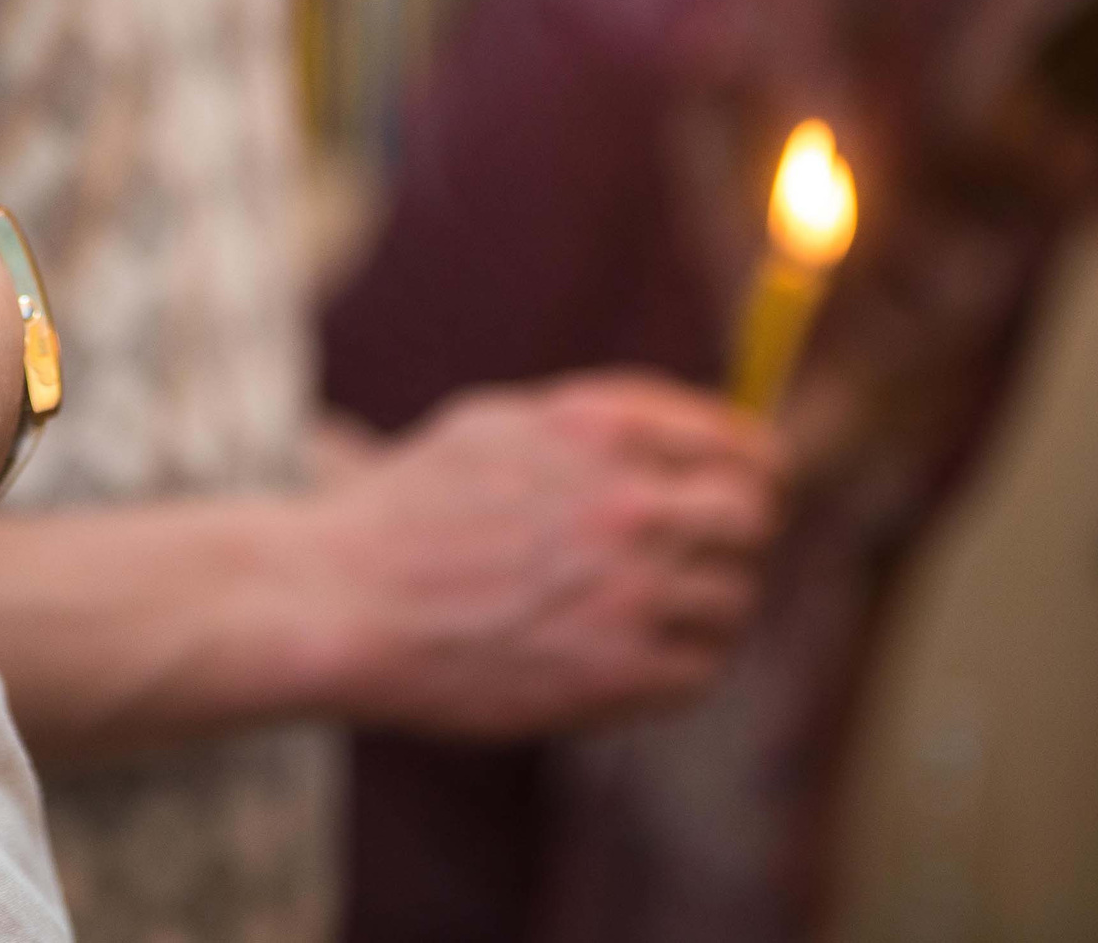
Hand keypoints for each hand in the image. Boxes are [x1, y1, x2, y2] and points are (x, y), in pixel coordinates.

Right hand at [315, 372, 782, 735]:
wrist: (342, 600)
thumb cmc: (409, 508)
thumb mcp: (502, 422)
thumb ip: (604, 422)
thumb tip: (700, 435)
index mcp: (601, 429)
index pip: (739, 441)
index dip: (754, 466)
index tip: (750, 484)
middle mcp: (628, 504)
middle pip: (754, 517)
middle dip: (739, 532)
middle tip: (710, 553)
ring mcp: (629, 593)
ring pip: (738, 598)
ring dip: (705, 603)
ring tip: (650, 609)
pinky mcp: (617, 674)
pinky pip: (704, 669)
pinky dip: (680, 662)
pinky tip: (631, 653)